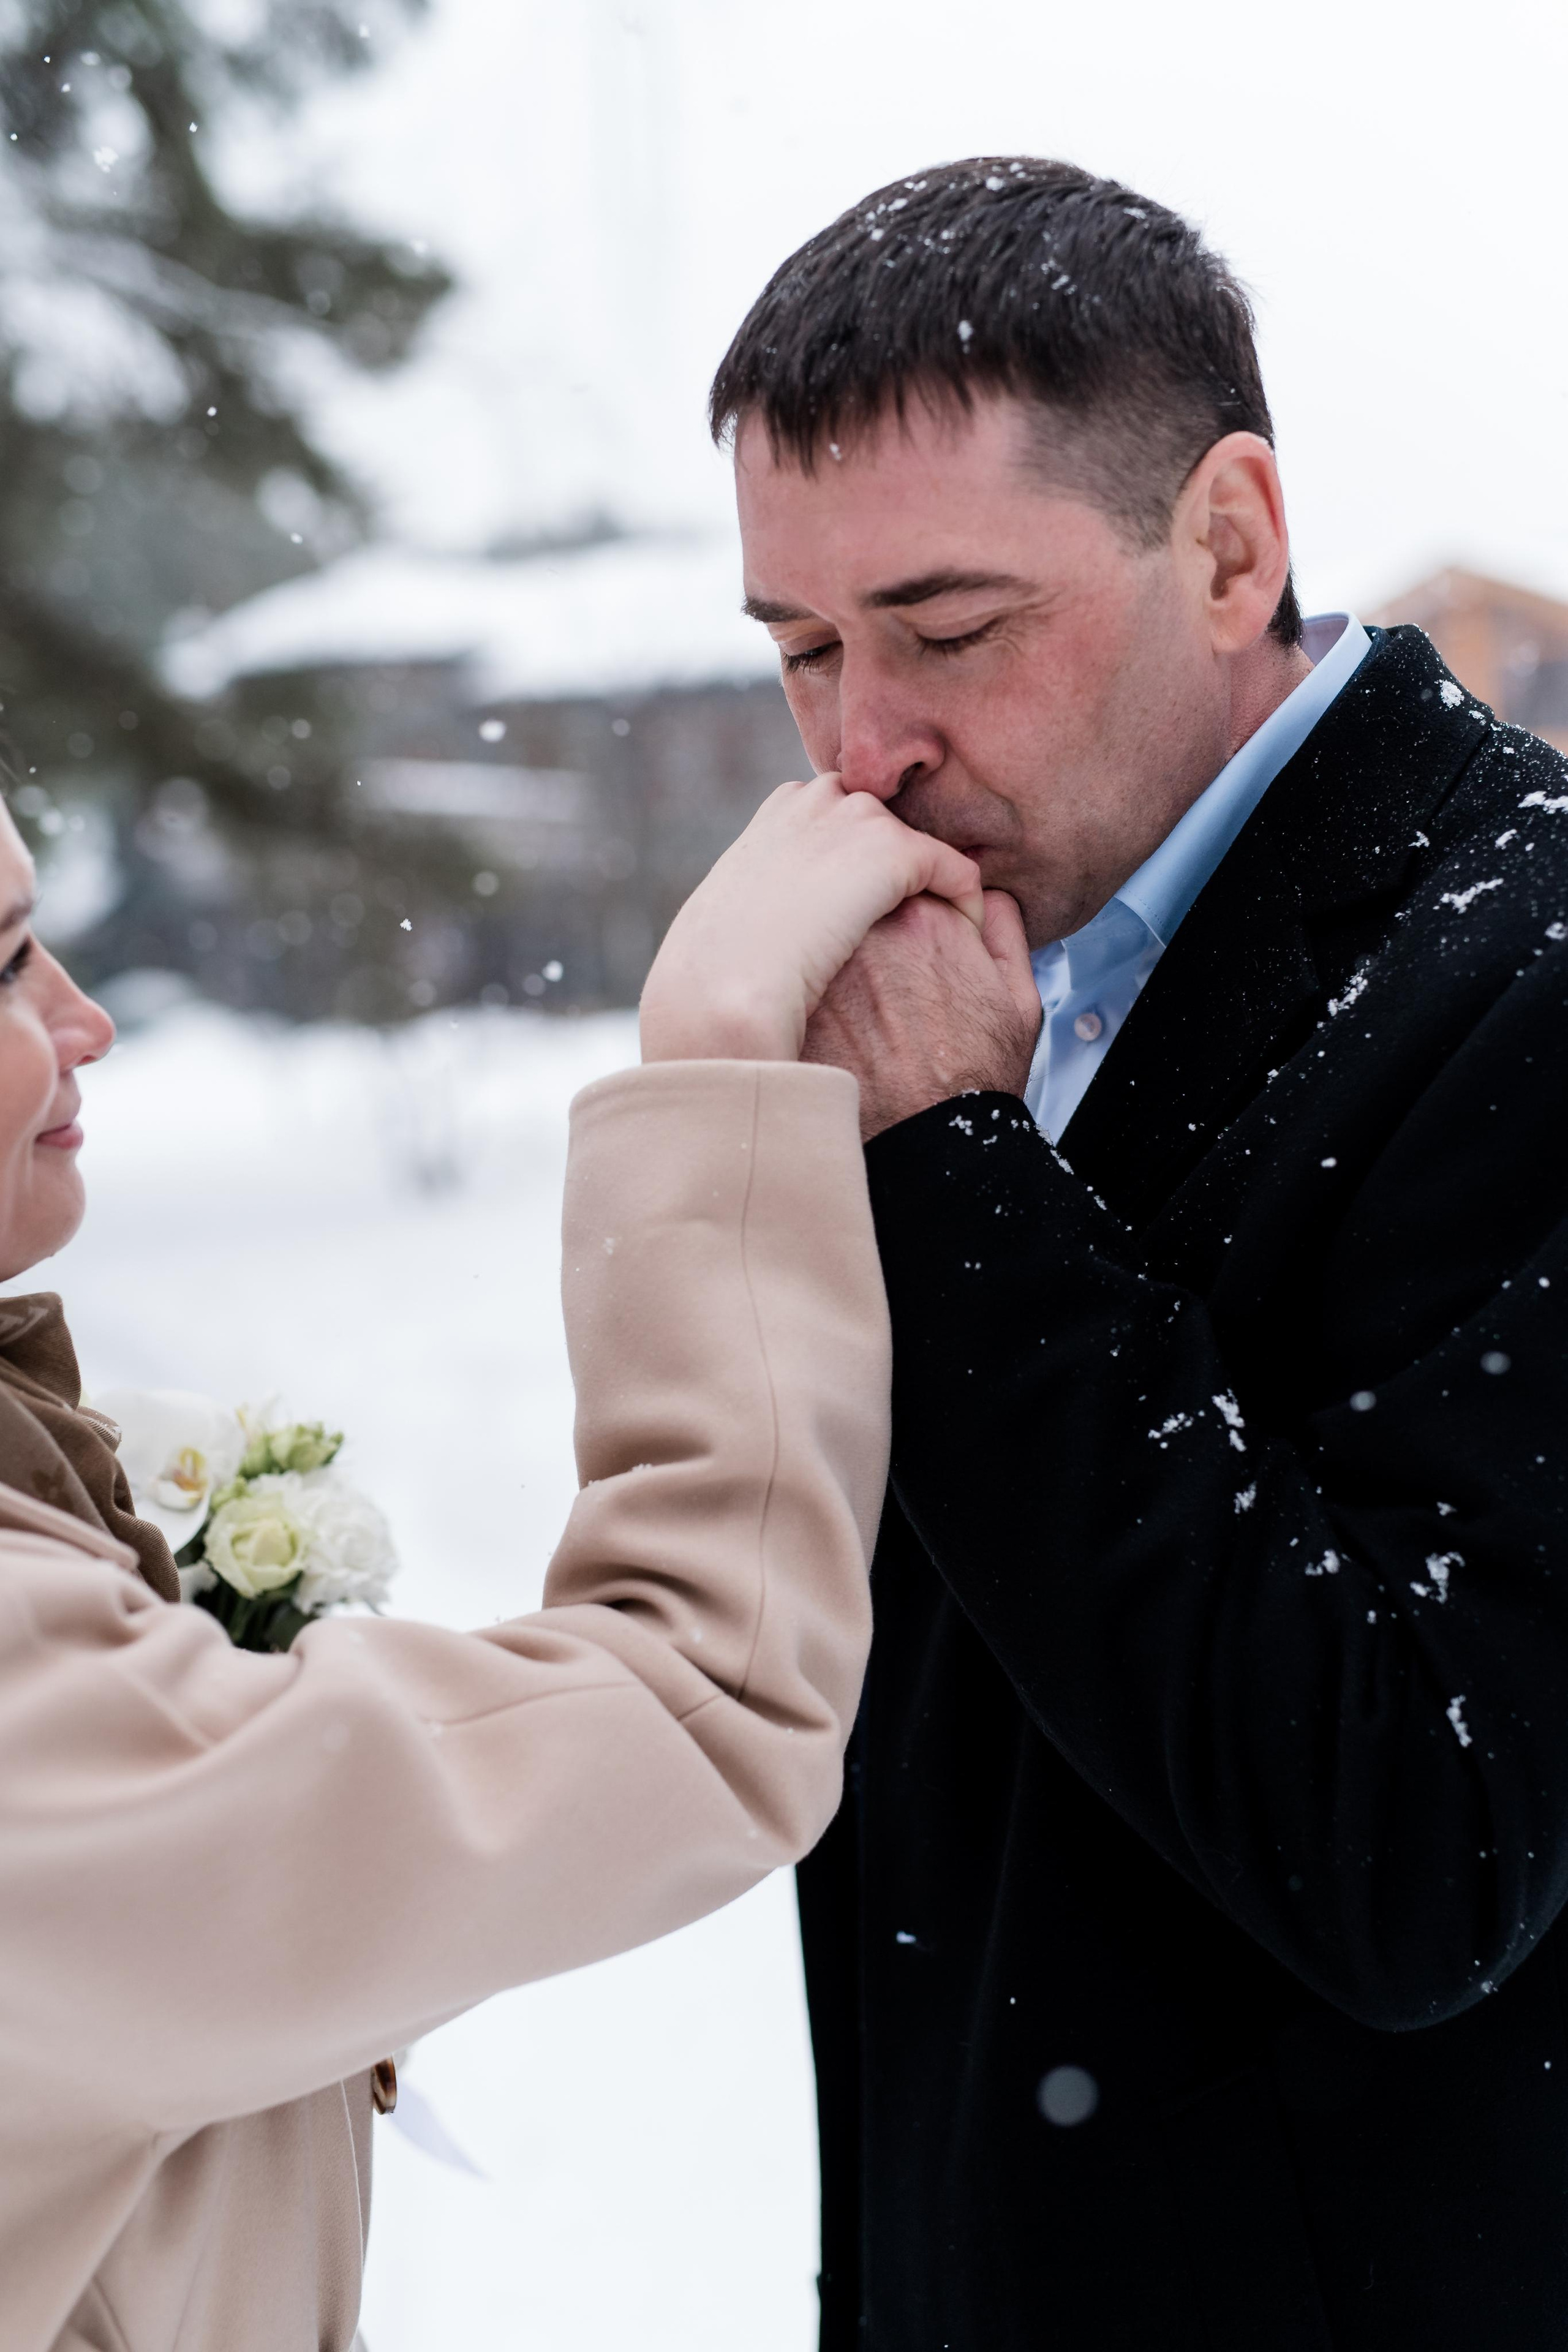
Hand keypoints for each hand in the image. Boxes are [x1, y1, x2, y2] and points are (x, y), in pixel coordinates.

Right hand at [640, 773, 983, 1062]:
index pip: (840, 812)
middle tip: (918, 921)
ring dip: (933, 888)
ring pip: (920, 846)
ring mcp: (856, 822)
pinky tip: (969, 944)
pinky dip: (968, 902)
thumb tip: (775, 919)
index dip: (860, 860)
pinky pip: (955, 870)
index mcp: (781, 811)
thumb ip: (766, 901)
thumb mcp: (728, 918)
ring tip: (946, 941)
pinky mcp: (892, 852)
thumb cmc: (714, 974)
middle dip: (899, 864)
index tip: (870, 908)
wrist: (726, 986)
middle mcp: (820, 799)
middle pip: (886, 821)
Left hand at [802, 890, 1041, 1139]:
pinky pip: (796, 984)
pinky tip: (837, 1033)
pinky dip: (808, 997)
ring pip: (822, 941)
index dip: (912, 911)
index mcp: (927, 921)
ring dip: (836, 962)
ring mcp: (826, 972)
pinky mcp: (796, 1011)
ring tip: (864, 1010)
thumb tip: (980, 894)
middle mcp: (870, 937)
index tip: (918, 948)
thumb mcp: (1019, 998)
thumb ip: (1003, 928)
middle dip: (869, 930)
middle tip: (887, 982)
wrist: (932, 1147)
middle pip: (856, 904)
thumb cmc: (977, 1079)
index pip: (901, 879)